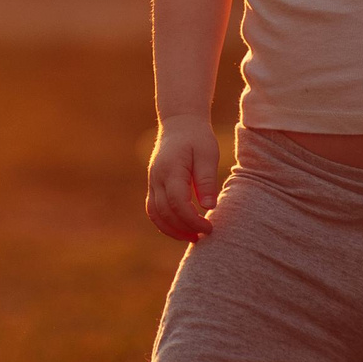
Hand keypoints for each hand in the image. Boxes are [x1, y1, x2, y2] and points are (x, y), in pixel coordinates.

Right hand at [145, 115, 222, 242]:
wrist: (180, 123)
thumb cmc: (197, 138)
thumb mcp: (207, 154)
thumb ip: (207, 180)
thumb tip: (209, 207)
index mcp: (171, 169)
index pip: (178, 203)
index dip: (193, 220)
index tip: (209, 227)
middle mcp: (157, 178)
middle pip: (165, 212)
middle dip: (184, 228)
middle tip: (205, 235)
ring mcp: (152, 182)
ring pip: (155, 214)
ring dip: (172, 230)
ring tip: (193, 237)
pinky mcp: (153, 185)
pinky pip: (153, 209)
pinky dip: (165, 223)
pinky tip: (182, 228)